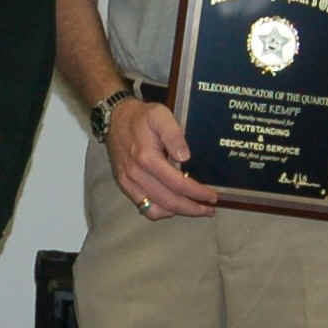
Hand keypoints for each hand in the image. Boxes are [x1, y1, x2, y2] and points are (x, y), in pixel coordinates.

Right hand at [109, 101, 219, 218]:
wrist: (115, 118)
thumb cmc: (140, 117)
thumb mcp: (160, 116)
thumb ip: (174, 135)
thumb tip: (185, 157)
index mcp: (147, 158)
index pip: (178, 184)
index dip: (197, 193)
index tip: (212, 196)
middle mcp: (137, 174)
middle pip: (169, 201)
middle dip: (192, 208)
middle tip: (208, 209)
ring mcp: (129, 181)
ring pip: (156, 210)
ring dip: (177, 212)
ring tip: (193, 208)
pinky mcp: (125, 185)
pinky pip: (144, 207)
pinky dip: (160, 211)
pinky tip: (172, 206)